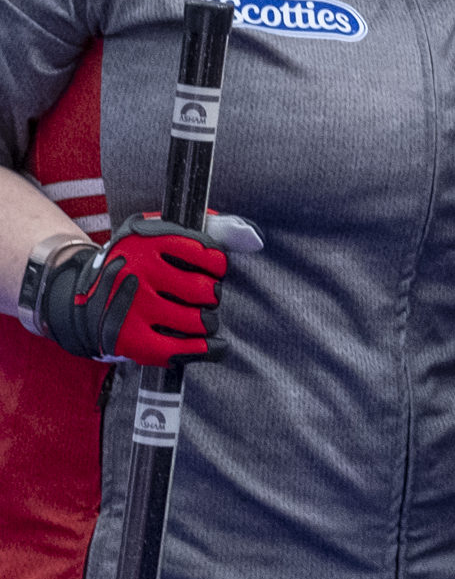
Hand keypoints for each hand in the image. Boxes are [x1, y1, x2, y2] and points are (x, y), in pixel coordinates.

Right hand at [30, 213, 245, 365]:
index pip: (209, 255)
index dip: (216, 265)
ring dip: (208, 321)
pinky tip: (212, 346)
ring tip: (199, 317)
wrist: (79, 300)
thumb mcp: (159, 235)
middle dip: (212, 295)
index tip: (210, 269)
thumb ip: (208, 228)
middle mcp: (139, 272)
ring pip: (199, 320)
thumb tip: (252, 237)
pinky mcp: (130, 339)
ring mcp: (133, 308)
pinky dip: (204, 350)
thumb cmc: (135, 265)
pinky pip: (181, 349)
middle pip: (206, 290)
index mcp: (148, 241)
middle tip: (202, 296)